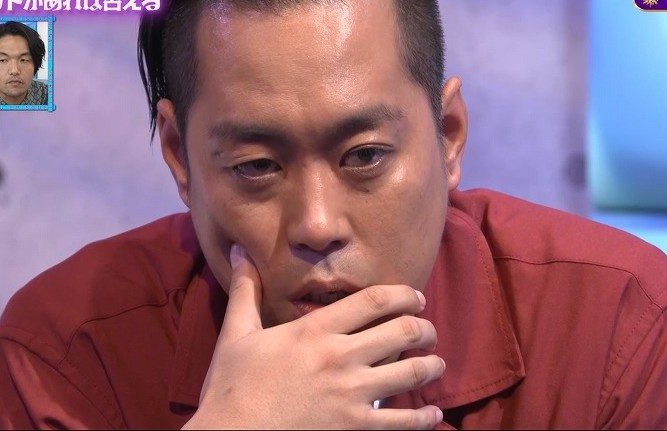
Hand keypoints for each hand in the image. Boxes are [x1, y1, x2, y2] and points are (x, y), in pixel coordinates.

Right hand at [183, 245, 445, 429]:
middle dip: (423, 329)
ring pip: (411, 372)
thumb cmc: (231, 390)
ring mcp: (351, 395)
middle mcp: (339, 358)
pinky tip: (434, 416)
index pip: (374, 301)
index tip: (415, 297)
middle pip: (402, 331)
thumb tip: (241, 253)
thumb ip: (246, 292)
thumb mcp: (236, 336)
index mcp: (314, 331)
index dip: (403, 295)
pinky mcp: (356, 429)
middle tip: (428, 331)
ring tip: (436, 364)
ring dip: (431, 366)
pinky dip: (425, 418)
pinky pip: (404, 422)